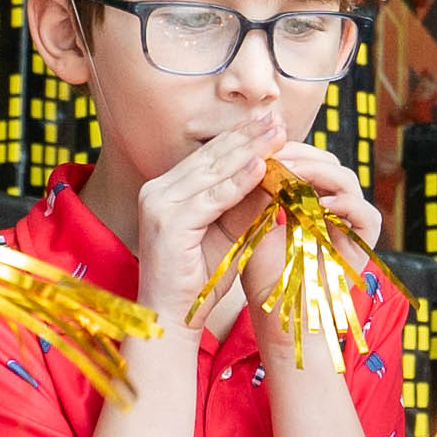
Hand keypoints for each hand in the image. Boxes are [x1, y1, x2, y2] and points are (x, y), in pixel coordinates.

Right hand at [131, 113, 277, 330]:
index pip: (209, 156)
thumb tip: (277, 173)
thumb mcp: (230, 234)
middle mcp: (157, 191)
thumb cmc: (201, 280)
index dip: (241, 138)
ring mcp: (158, 205)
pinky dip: (238, 182)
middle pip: (211, 158)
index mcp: (168, 190)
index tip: (271, 123)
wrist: (172, 318)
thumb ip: (246, 205)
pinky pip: (211, 199)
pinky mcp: (167, 224)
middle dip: (248, 137)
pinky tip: (262, 167)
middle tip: (278, 118)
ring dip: (249, 151)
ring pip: (212, 173)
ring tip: (277, 135)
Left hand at [239, 141, 382, 321]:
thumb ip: (256, 192)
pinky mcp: (362, 248)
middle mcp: (333, 210)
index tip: (261, 146)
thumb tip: (244, 152)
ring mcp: (349, 227)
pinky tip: (320, 203)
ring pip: (348, 181)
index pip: (307, 161)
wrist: (279, 317)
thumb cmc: (262, 276)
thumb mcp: (253, 224)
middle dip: (302, 155)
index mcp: (310, 201)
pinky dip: (346, 204)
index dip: (289, 150)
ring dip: (320, 173)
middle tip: (275, 154)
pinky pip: (367, 216)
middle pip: (329, 164)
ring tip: (291, 173)